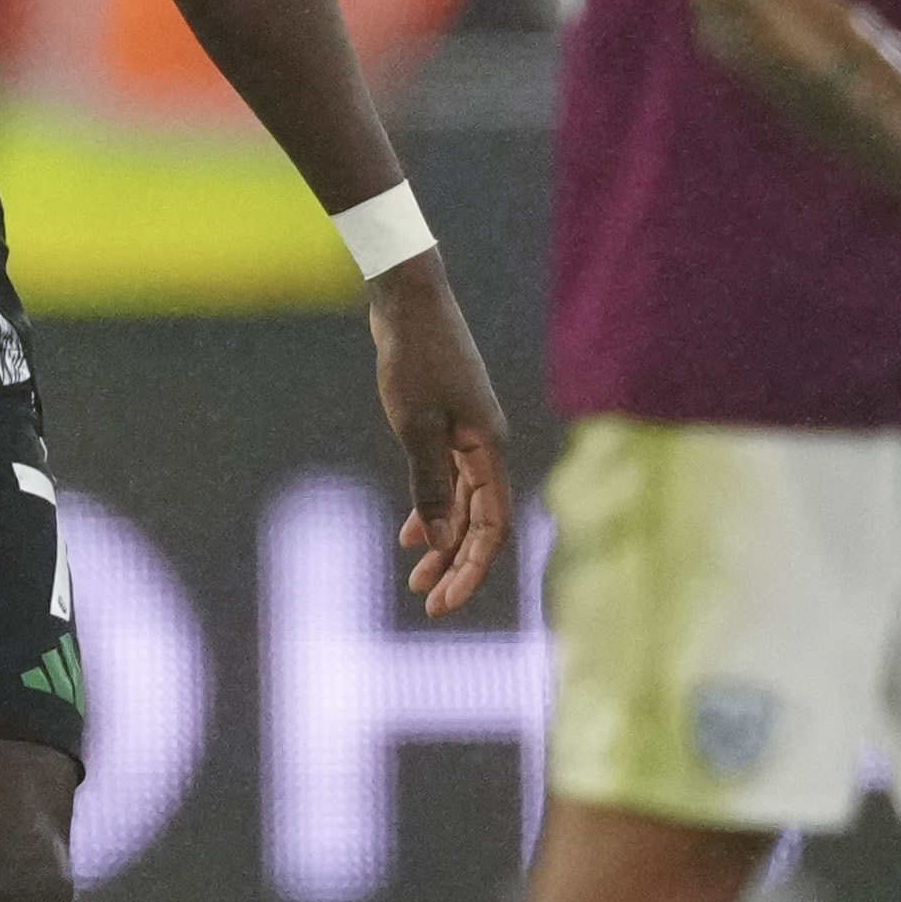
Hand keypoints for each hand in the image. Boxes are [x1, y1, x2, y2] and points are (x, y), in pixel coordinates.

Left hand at [368, 255, 513, 615]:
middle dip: (457, 564)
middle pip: (480, 522)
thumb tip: (440, 542)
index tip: (443, 602)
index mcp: (489, 448)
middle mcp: (485, 446)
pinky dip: (432, 508)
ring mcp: (467, 434)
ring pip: (463, 504)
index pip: (492, 528)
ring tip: (415, 576)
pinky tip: (411, 534)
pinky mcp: (446, 423)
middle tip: (427, 602)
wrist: (408, 299)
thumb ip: (431, 485)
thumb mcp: (416, 426)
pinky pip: (447, 481)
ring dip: (442, 540)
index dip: (471, 569)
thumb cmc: (414, 357)